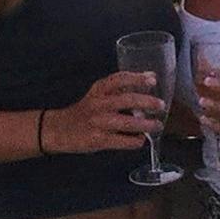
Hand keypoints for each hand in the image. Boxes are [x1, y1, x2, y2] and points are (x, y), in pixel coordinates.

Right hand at [49, 71, 167, 153]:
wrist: (58, 129)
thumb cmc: (85, 110)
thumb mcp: (98, 94)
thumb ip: (120, 87)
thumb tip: (150, 77)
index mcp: (99, 90)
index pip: (118, 79)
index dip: (137, 78)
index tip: (153, 79)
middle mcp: (98, 104)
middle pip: (125, 100)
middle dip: (146, 102)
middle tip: (161, 105)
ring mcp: (97, 123)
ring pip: (125, 123)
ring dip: (144, 125)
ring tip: (157, 125)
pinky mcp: (97, 140)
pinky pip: (120, 141)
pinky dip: (134, 141)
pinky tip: (141, 140)